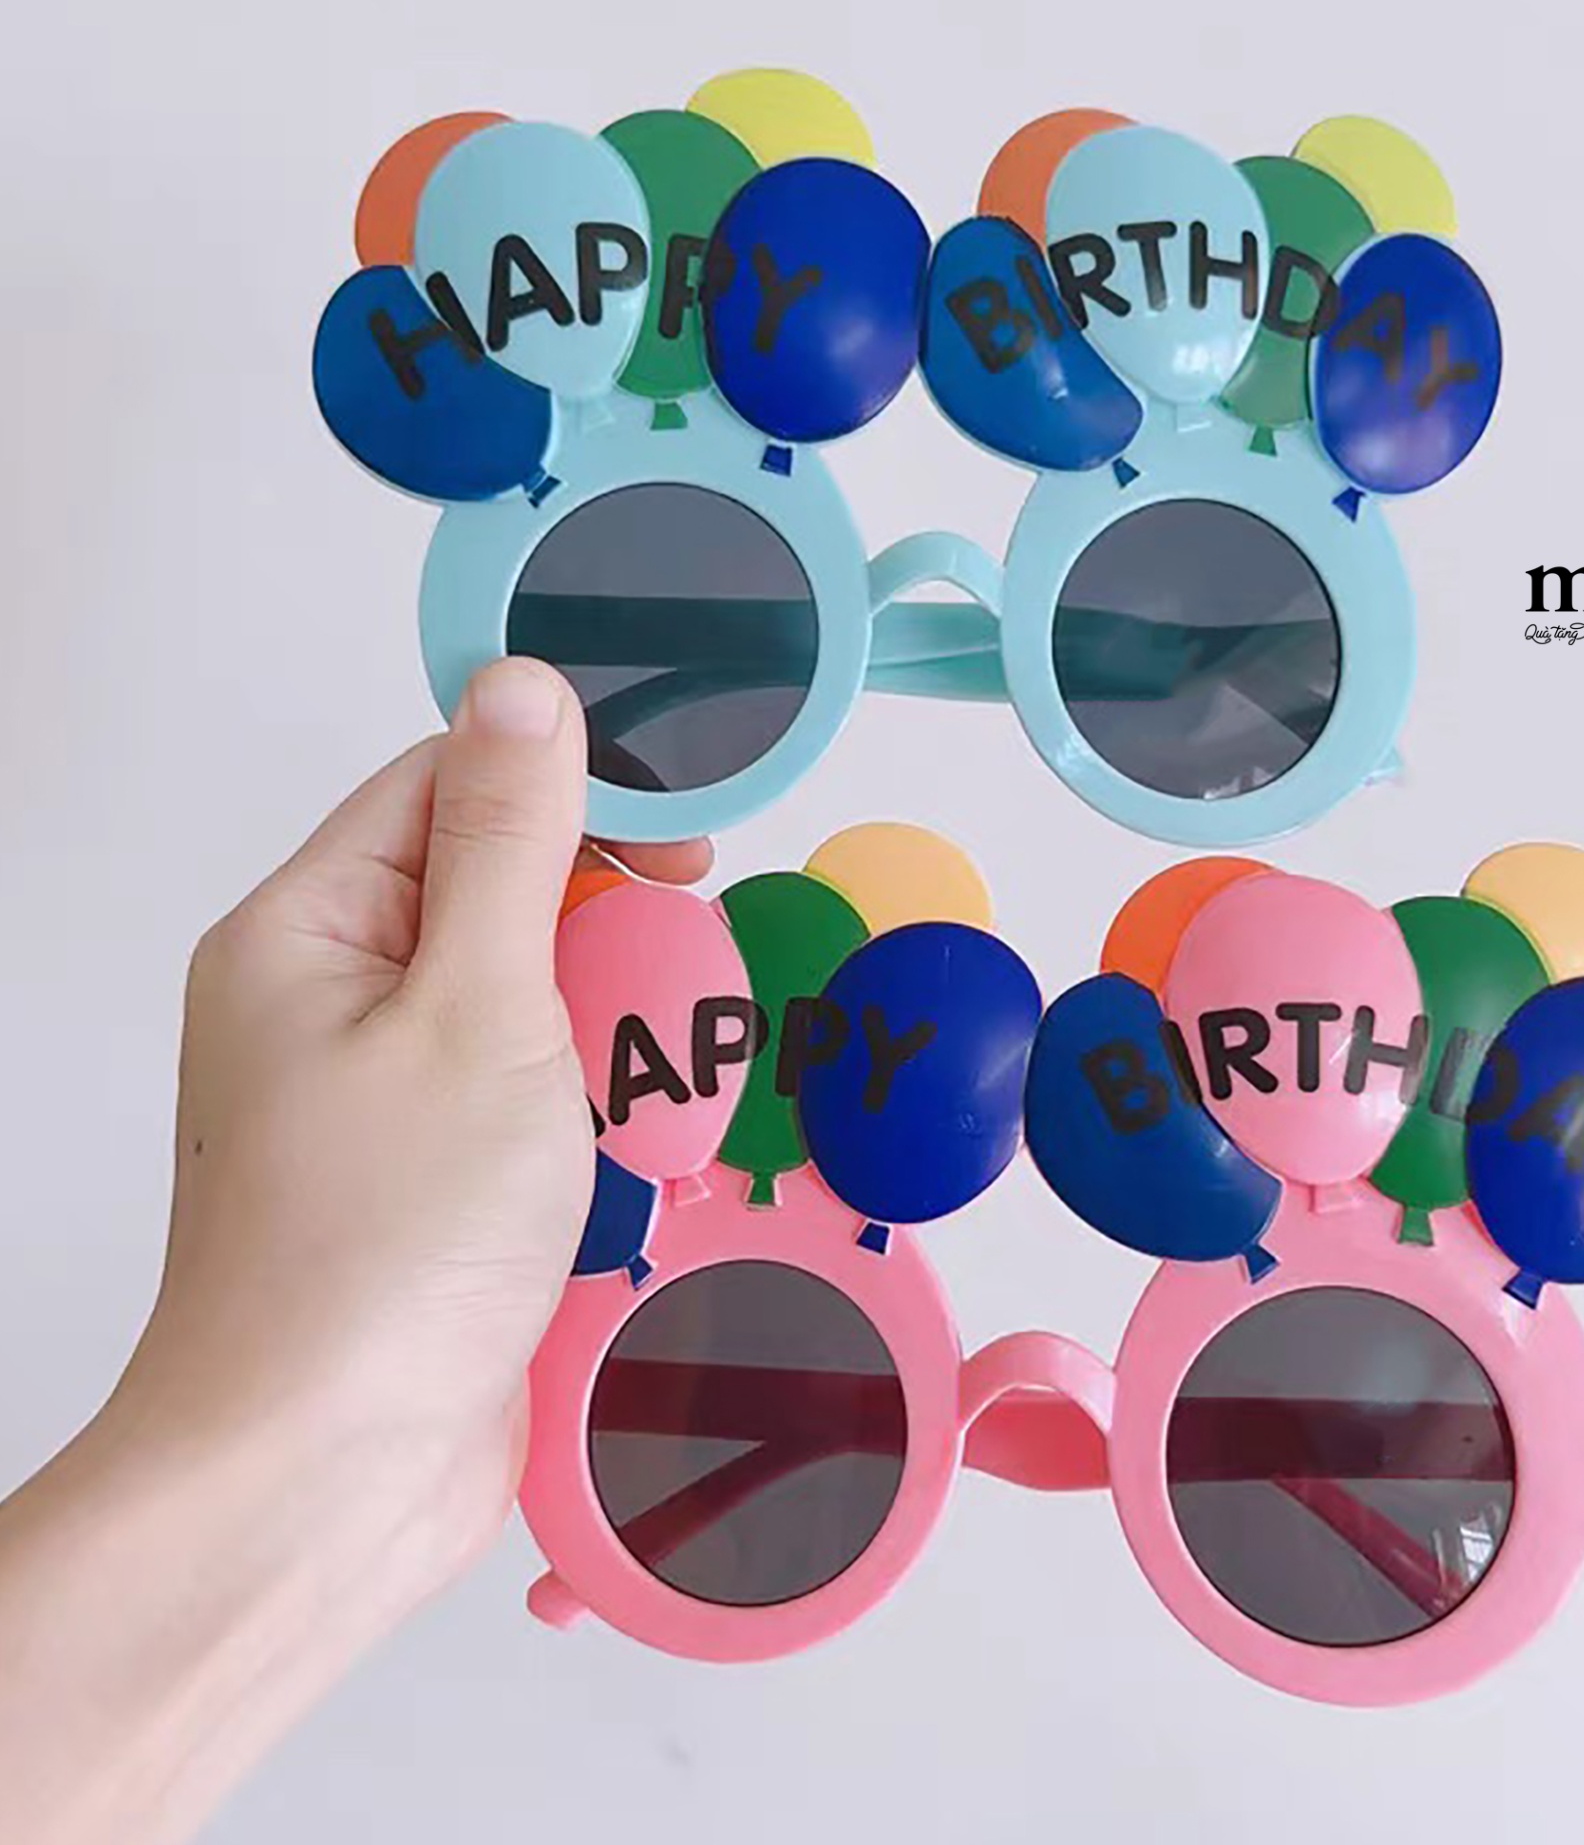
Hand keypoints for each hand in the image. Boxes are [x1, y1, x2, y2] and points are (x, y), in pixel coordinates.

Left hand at [127, 656, 709, 1599]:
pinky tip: (638, 1168)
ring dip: (620, 1042)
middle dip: (612, 938)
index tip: (686, 839)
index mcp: (310, 932)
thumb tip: (520, 687)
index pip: (451, 790)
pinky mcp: (442, 1182)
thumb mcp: (474, 1010)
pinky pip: (544, 1104)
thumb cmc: (375, 1251)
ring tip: (653, 1104)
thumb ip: (512, 843)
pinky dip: (604, 1123)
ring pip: (541, 1008)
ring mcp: (390, 1101)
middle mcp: (337, 1005)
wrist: (330, 1483)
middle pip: (508, 899)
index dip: (574, 792)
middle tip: (682, 985)